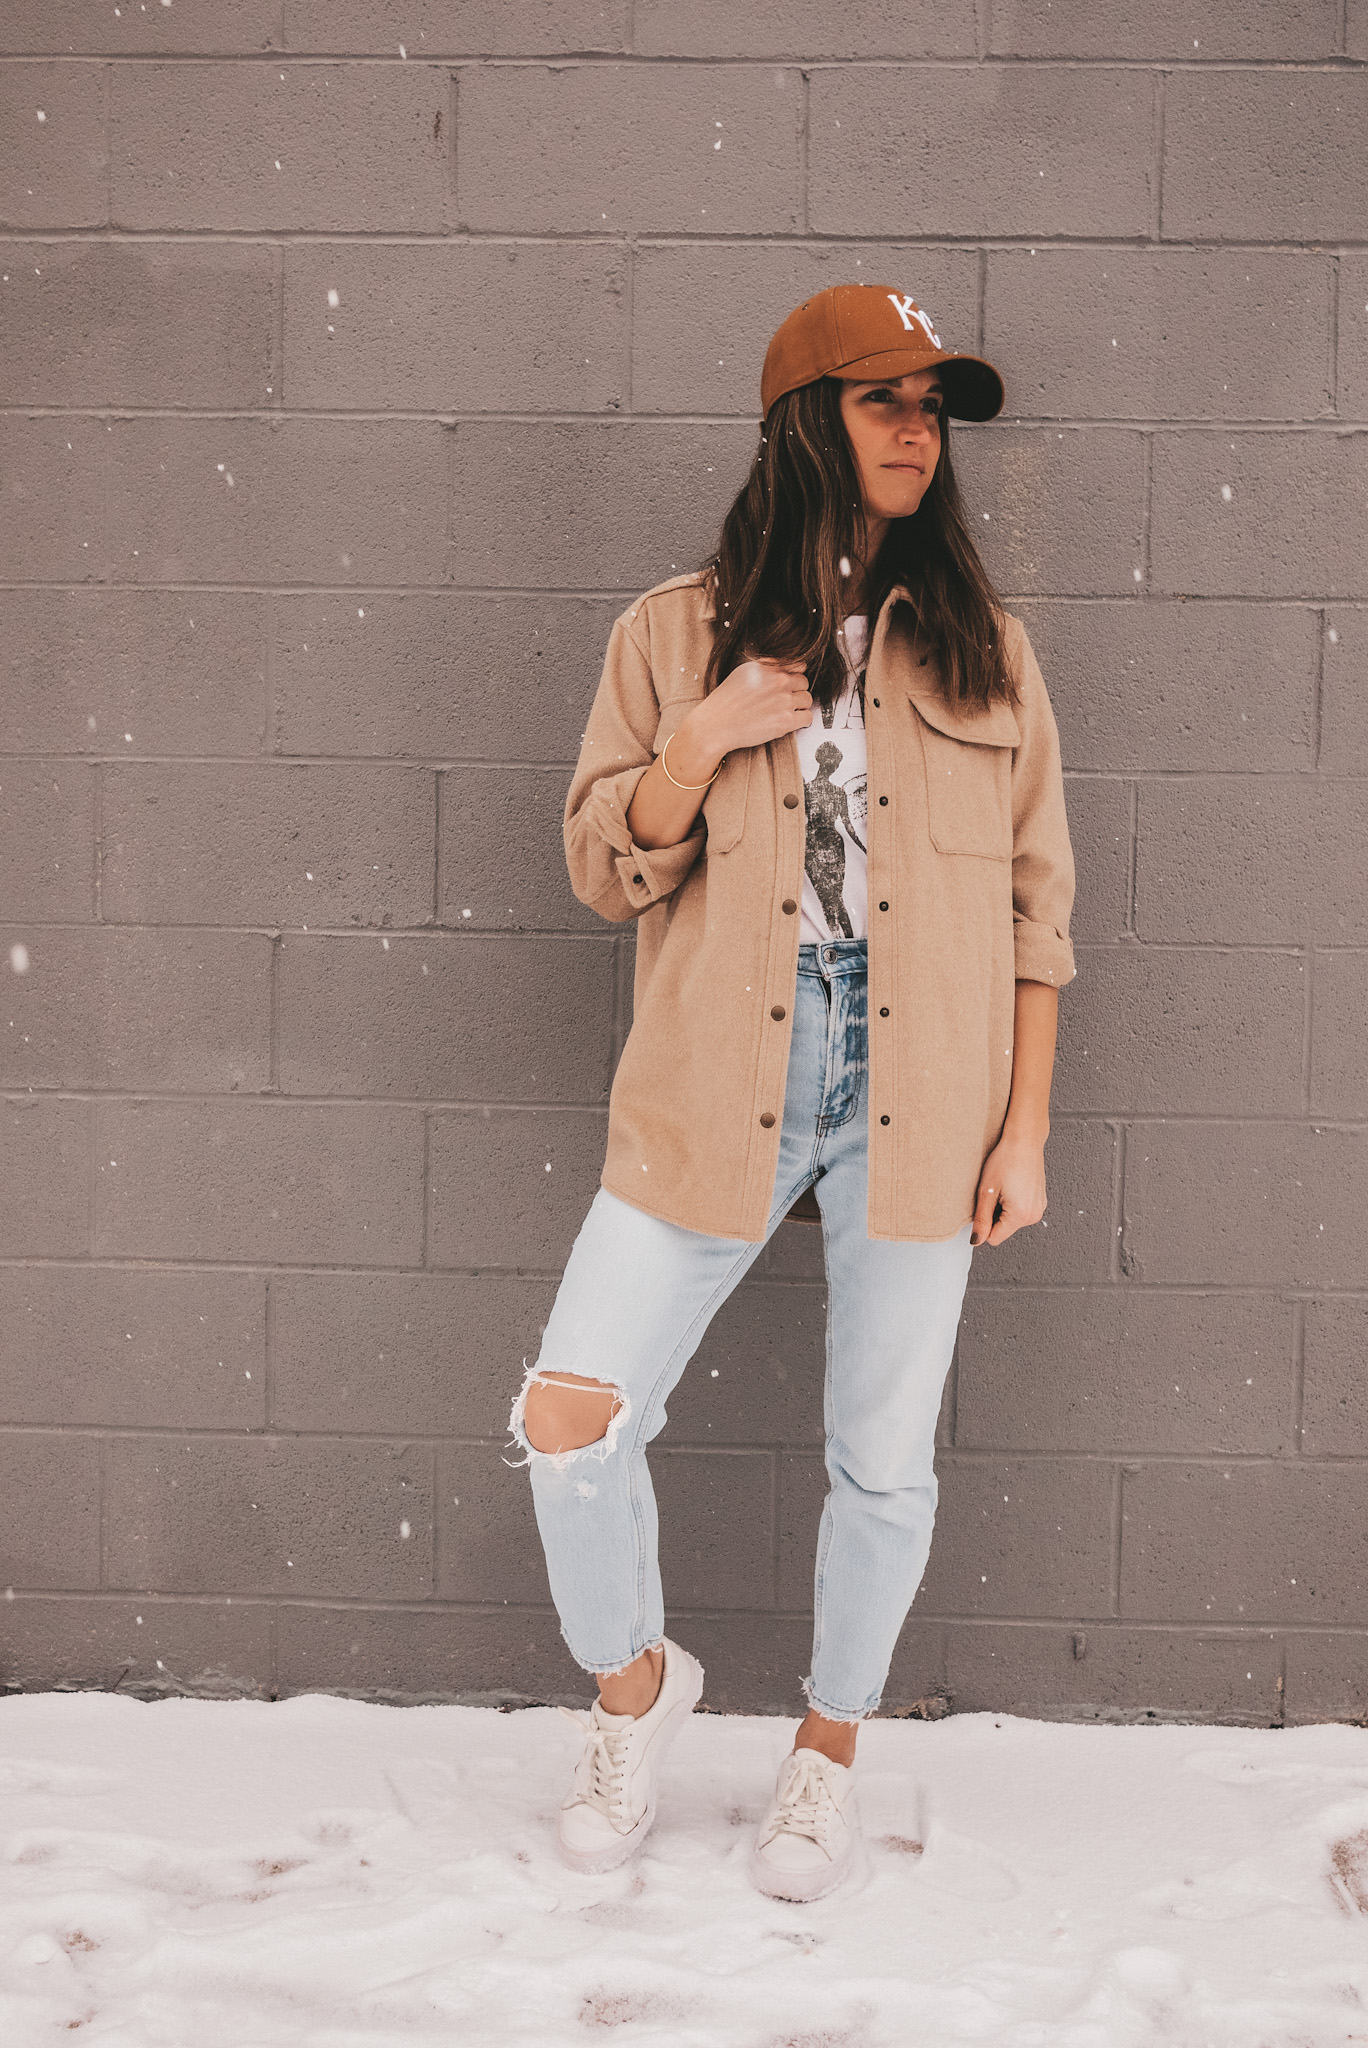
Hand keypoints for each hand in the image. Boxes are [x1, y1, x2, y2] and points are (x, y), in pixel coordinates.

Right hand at [689, 657, 812, 760]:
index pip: (798, 665)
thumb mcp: (743, 672)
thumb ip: (765, 667)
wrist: (716, 725)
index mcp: (769, 667)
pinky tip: (788, 721)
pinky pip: (807, 718)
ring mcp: (784, 701)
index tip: (789, 684)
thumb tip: (781, 667)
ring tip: (784, 712)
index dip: (794, 675)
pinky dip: (801, 721)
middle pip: (804, 683)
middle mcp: (779, 681)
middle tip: (784, 700)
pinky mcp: (786, 721)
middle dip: (796, 691)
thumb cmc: (725, 701)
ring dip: (799, 706)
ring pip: (807, 700)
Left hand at [970, 1130, 1046, 1247]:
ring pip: (1011, 1221)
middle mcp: (1034, 1215)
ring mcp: (1039, 1208)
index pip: (994, 1238)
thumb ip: (981, 1219)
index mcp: (1021, 1215)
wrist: (1025, 1140)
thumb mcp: (986, 1191)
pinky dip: (1012, 1202)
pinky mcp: (1040, 1201)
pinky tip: (1012, 1185)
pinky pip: (1020, 1211)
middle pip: (1003, 1229)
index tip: (984, 1204)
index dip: (983, 1224)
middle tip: (995, 1192)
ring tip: (1004, 1187)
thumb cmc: (1005, 1160)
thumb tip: (976, 1240)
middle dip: (994, 1215)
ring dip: (1003, 1208)